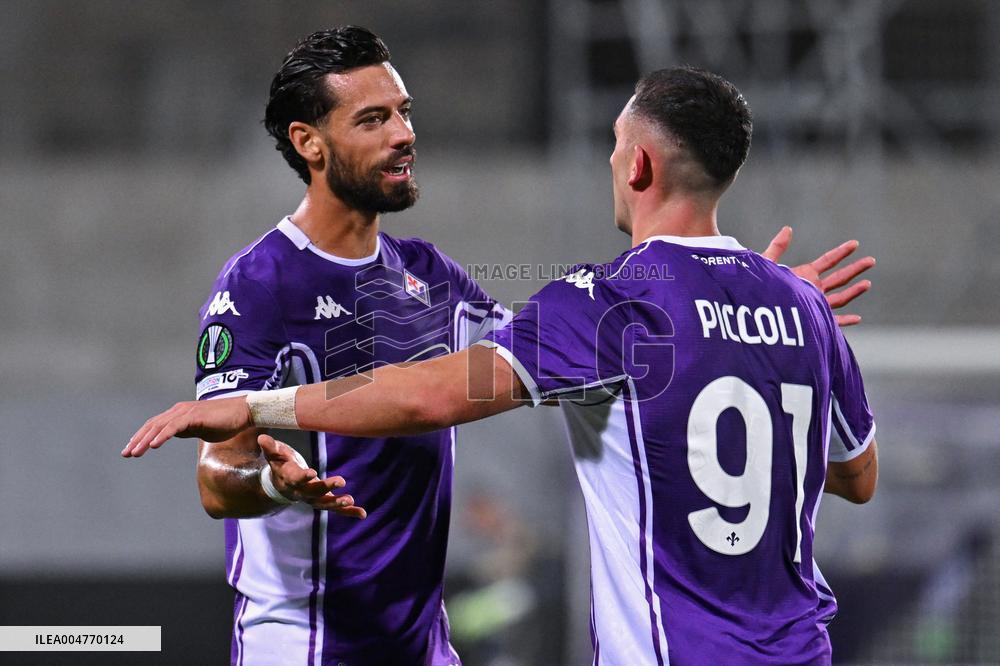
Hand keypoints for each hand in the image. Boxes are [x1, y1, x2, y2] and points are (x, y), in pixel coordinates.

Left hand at [122, 396, 252, 457]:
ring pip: (159, 426)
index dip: (142, 437)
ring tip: (135, 452)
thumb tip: (173, 434)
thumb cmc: (226, 421)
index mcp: (180, 414)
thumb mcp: (201, 429)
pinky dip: (162, 436)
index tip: (132, 450)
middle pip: (152, 425)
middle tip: (126, 454)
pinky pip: (174, 427)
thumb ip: (186, 430)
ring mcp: (186, 412)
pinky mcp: (194, 416)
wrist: (244, 412)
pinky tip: (154, 446)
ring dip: (145, 440)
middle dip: (138, 440)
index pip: (155, 425)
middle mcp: (179, 410)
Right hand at [258, 435, 366, 518]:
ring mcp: (313, 498)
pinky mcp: (323, 501)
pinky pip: (336, 509)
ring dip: (338, 503)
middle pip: (314, 492)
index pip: (296, 478)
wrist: (281, 485)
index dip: (303, 476)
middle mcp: (301, 492)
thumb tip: (262, 437)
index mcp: (289, 479)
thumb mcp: (274, 455)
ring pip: (325, 503)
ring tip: (350, 500)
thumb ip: (270, 448)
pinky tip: (363, 514)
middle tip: (341, 481)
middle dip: (327, 487)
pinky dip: (349, 512)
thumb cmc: (280, 465)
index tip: (312, 473)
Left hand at [762, 226, 874, 325]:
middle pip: (839, 278)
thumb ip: (777, 247)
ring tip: (867, 283)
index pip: (828, 261)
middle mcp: (813, 289)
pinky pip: (832, 322)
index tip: (855, 243)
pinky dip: (845, 321)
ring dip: (854, 291)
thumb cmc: (758, 287)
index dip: (841, 252)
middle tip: (871, 260)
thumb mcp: (767, 264)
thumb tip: (788, 229)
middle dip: (855, 269)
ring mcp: (815, 305)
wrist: (755, 311)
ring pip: (840, 298)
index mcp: (805, 274)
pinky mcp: (813, 321)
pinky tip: (858, 318)